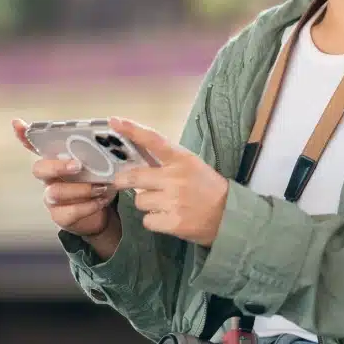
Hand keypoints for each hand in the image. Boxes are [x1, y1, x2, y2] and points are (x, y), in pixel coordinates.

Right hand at [13, 119, 121, 247]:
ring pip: (56, 192)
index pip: (36, 145)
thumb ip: (103, 151)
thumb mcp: (103, 164)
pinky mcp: (60, 216)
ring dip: (81, 189)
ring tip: (101, 187)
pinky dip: (88, 206)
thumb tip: (116, 132)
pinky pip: (69, 211)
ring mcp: (52, 197)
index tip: (18, 123)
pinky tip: (101, 200)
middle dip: (57, 166)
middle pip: (40, 169)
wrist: (104, 215)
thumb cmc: (100, 182)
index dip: (25, 136)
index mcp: (57, 160)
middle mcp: (50, 178)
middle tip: (78, 165)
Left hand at [107, 117, 228, 246]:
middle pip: (135, 177)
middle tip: (121, 181)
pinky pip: (147, 220)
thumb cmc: (208, 188)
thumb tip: (137, 165)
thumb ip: (167, 163)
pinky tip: (168, 217)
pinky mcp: (172, 222)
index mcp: (182, 159)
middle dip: (122, 180)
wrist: (229, 215)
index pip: (153, 140)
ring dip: (147, 203)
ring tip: (164, 204)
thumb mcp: (192, 166)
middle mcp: (176, 178)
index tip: (114, 121)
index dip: (132, 130)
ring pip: (140, 200)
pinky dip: (154, 220)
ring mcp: (173, 201)